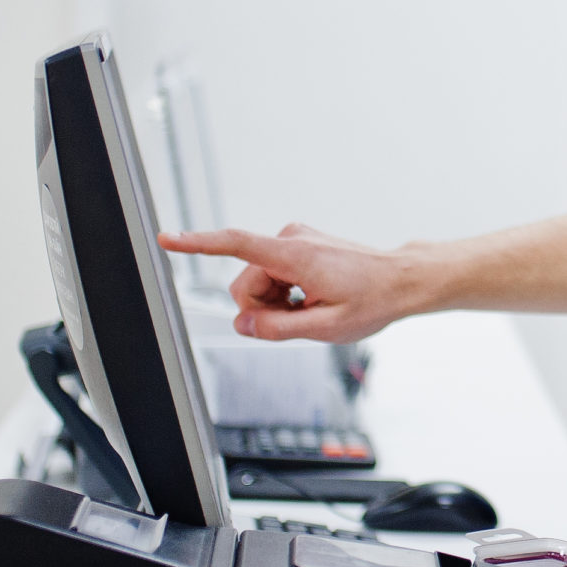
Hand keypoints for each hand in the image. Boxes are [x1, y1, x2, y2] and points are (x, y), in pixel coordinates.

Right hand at [157, 224, 419, 341]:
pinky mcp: (297, 244)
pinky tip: (311, 298)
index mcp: (294, 255)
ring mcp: (294, 239)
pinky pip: (272, 275)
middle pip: (244, 284)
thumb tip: (243, 324)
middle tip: (301, 317)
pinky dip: (285, 293)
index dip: (196, 244)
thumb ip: (279, 328)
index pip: (234, 244)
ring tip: (311, 307)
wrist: (399, 280)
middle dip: (263, 308)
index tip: (166, 238)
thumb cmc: (372, 300)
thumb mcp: (325, 328)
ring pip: (257, 282)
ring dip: (276, 302)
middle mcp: (289, 239)